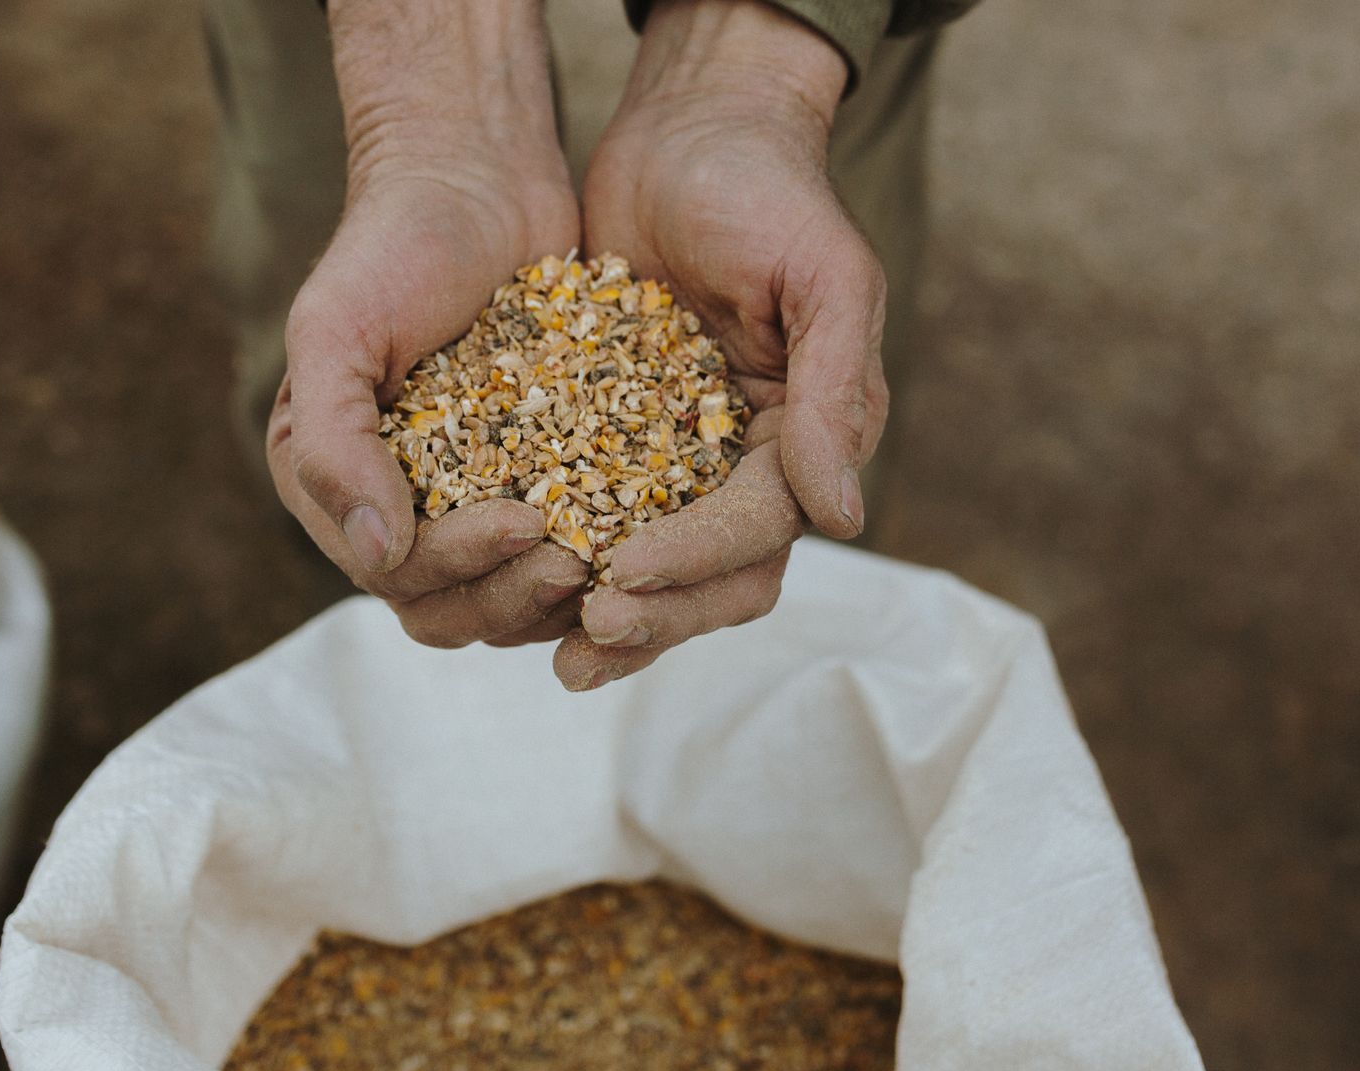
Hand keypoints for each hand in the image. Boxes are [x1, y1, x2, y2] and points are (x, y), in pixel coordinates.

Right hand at [270, 0, 590, 646]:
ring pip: (519, 593)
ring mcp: (478, 498)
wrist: (479, 176)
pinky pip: (576, 537)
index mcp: (341, 488)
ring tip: (619, 555)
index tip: (525, 522)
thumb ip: (333, 443)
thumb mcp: (337, 331)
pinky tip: (653, 534)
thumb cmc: (393, 244)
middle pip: (459, 609)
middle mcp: (404, 509)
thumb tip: (375, 555)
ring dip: (563, 591)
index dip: (459, 567)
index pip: (398, 576)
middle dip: (516, 598)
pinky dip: (607, 548)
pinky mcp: (549, 474)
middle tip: (577, 562)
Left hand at [559, 0, 887, 689]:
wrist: (691, 129)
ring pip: (657, 568)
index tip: (619, 579)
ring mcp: (684, 458)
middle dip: (655, 616)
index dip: (694, 564)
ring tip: (554, 652)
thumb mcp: (822, 276)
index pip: (758, 531)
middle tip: (583, 636)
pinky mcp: (619, 438)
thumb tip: (845, 517)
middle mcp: (752, 464)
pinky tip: (514, 588)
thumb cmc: (767, 190)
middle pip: (715, 579)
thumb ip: (837, 394)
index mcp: (809, 438)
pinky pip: (597, 516)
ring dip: (611, 617)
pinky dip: (565, 558)